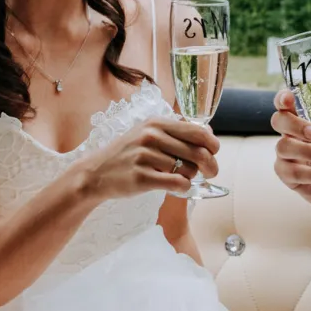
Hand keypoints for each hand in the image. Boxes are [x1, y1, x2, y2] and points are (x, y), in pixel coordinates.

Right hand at [81, 116, 219, 200]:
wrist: (96, 173)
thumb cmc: (127, 154)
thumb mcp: (147, 133)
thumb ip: (175, 132)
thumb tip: (209, 133)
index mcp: (156, 123)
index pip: (197, 131)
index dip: (212, 144)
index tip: (214, 152)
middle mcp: (151, 136)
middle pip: (198, 152)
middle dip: (210, 165)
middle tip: (211, 172)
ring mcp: (145, 157)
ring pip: (188, 170)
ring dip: (189, 177)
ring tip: (178, 177)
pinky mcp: (141, 177)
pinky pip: (177, 183)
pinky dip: (183, 187)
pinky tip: (178, 187)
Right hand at [270, 91, 310, 220]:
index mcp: (306, 122)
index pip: (286, 106)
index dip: (282, 99)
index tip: (290, 98)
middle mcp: (293, 137)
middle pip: (278, 122)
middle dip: (295, 125)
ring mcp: (289, 158)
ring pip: (284, 147)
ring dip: (309, 152)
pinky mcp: (290, 178)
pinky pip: (293, 173)